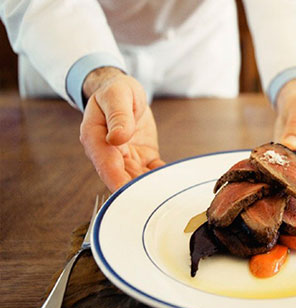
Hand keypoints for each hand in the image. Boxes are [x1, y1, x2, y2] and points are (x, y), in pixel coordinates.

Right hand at [79, 67, 164, 191]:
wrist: (122, 92)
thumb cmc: (114, 91)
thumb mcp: (117, 96)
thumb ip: (118, 116)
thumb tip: (117, 138)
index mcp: (95, 138)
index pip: (106, 165)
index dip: (117, 181)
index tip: (129, 194)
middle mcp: (109, 153)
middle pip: (122, 178)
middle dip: (137, 191)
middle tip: (154, 201)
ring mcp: (125, 158)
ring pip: (138, 179)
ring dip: (151, 187)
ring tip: (167, 195)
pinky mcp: (141, 158)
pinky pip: (151, 172)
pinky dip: (162, 178)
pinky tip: (173, 184)